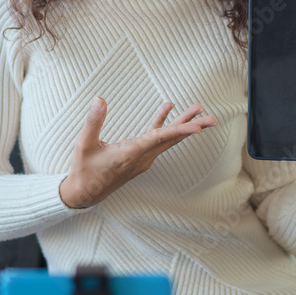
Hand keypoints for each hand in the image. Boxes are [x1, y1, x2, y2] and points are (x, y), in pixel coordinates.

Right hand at [58, 97, 216, 208]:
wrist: (83, 194)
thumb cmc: (84, 171)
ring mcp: (142, 159)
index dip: (179, 130)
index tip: (198, 126)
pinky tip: (167, 110)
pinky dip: (163, 125)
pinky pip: (157, 140)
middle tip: (212, 118)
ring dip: (182, 124)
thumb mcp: (84, 145)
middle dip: (192, 127)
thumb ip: (93, 121)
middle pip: (172, 139)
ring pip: (167, 140)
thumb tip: (100, 99)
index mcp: (131, 154)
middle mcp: (142, 158)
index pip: (160, 139)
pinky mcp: (138, 158)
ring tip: (197, 110)